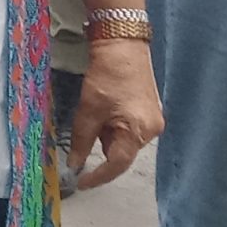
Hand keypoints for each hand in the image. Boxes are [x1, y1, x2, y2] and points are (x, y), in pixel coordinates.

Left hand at [69, 39, 163, 191]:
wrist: (123, 44)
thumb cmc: (107, 76)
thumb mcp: (89, 109)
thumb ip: (81, 140)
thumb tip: (73, 164)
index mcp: (140, 131)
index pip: (117, 164)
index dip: (98, 176)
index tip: (81, 182)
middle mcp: (152, 130)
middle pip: (121, 151)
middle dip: (102, 143)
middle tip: (89, 122)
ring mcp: (153, 120)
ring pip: (123, 140)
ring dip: (107, 133)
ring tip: (98, 107)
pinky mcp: (149, 111)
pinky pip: (128, 128)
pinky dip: (114, 124)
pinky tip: (107, 105)